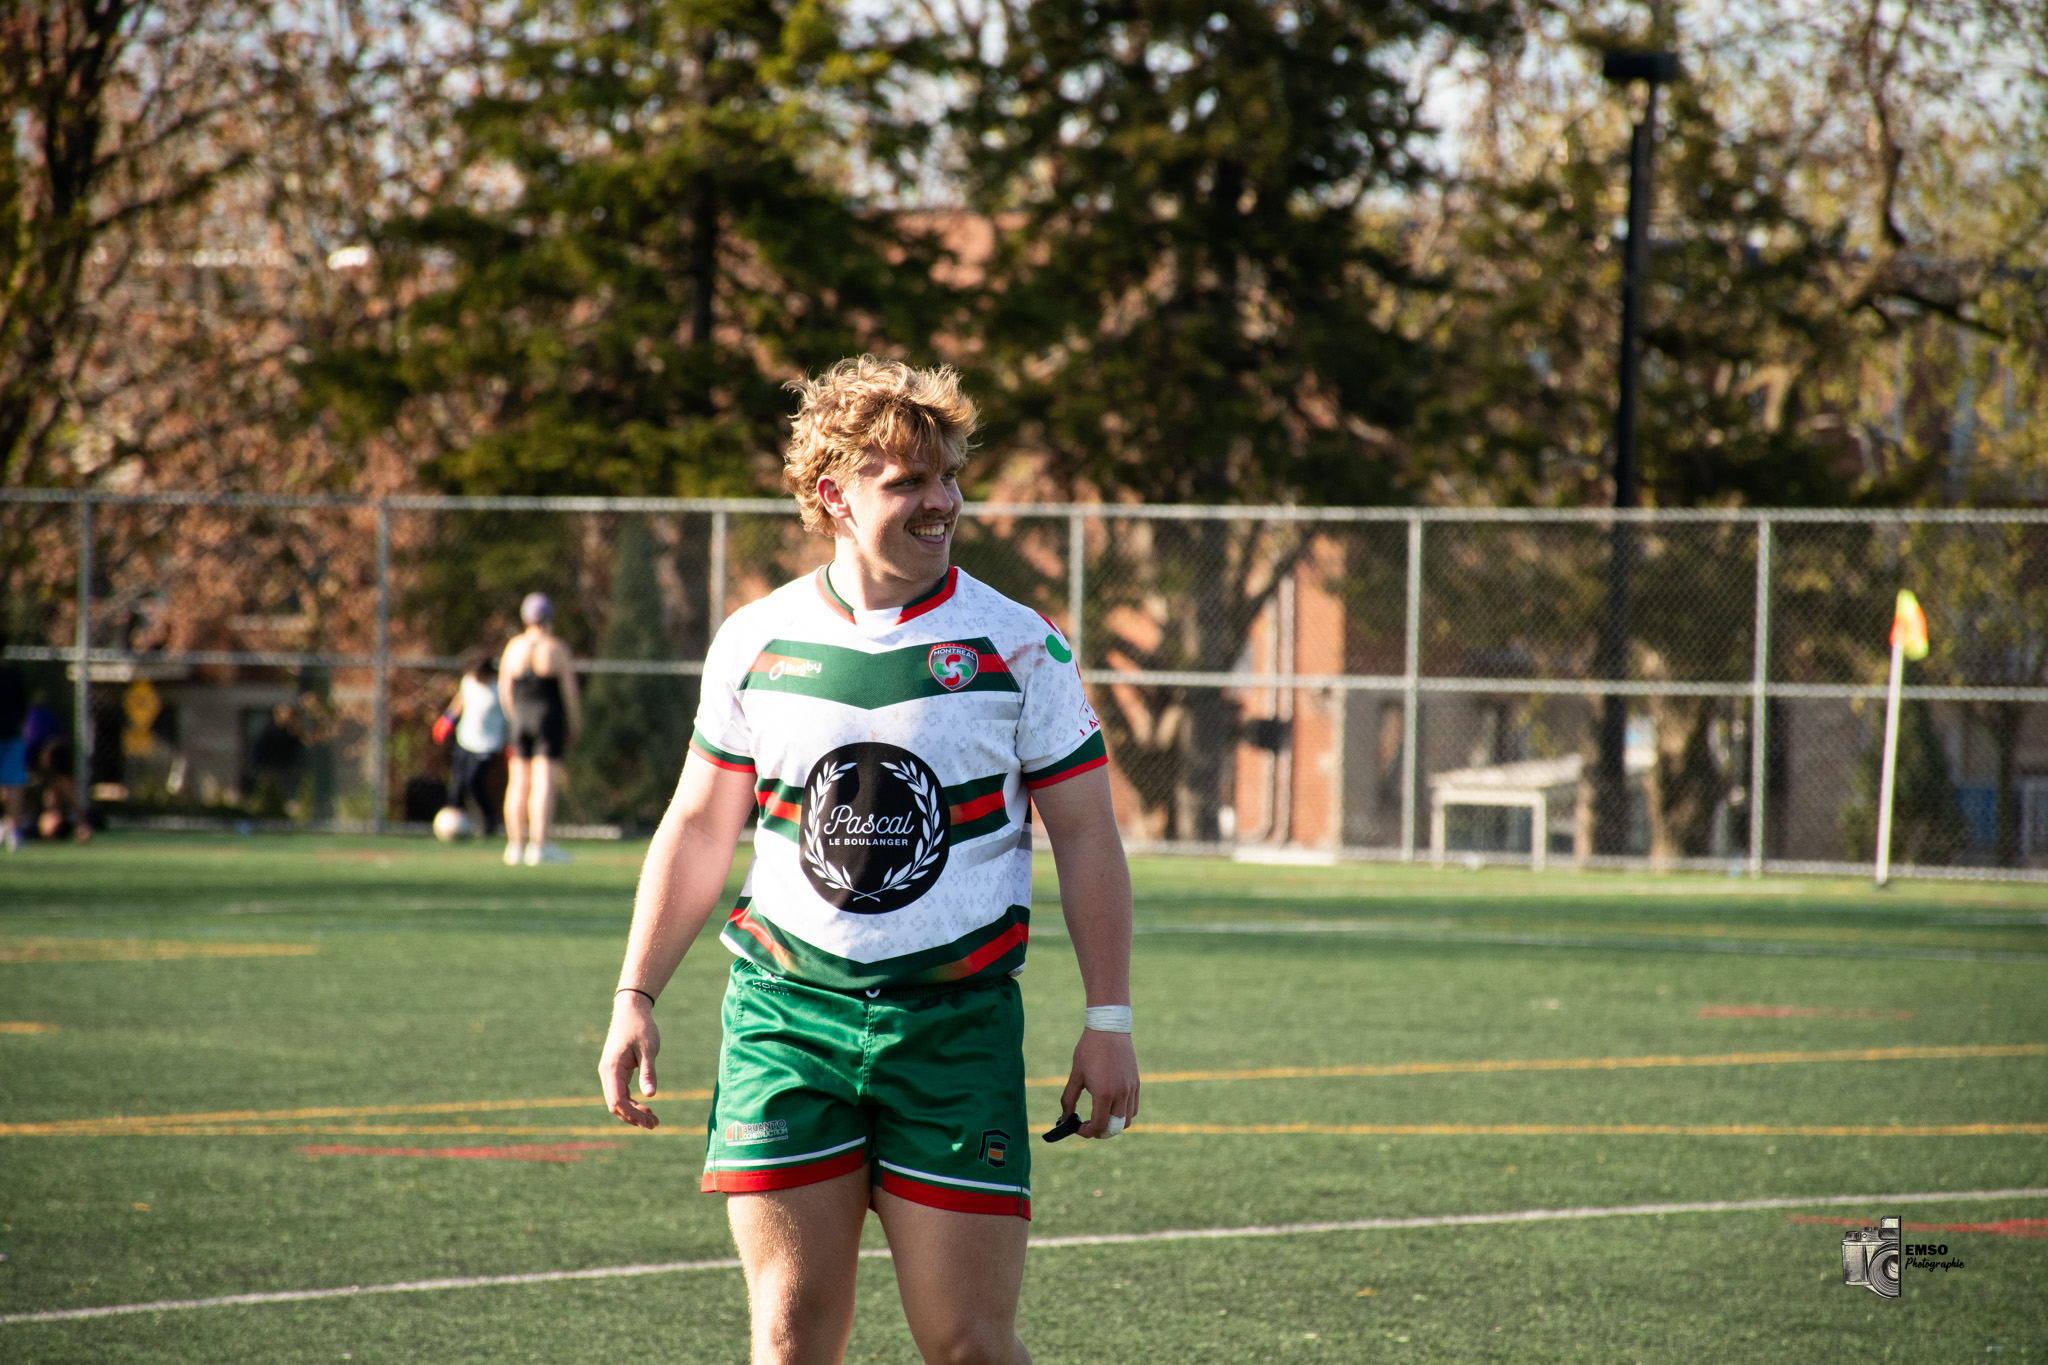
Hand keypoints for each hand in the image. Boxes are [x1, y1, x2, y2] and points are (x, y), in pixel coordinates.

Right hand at [599, 995, 660, 1129]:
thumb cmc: (641, 1027)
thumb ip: (648, 1072)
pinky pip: (621, 1093)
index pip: (617, 1101)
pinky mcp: (616, 1071)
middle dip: (633, 1118)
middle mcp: (607, 1073)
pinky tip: (646, 1106)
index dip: (632, 1115)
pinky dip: (632, 1102)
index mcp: (612, 1068)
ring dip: (633, 1112)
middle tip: (655, 1124)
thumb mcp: (648, 1049)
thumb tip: (650, 1095)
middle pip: (615, 1105)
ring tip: (653, 1120)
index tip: (649, 1122)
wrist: (631, 1009)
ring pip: (617, 1101)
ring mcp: (610, 1072)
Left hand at [1059, 1028, 1138, 1138]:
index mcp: (1104, 1093)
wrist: (1109, 1028)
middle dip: (1101, 1132)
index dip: (1087, 1132)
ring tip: (1101, 1117)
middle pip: (1115, 1128)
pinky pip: (1133, 1107)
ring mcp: (1130, 1089)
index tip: (1078, 1128)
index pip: (1099, 1126)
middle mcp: (1120, 1094)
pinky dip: (1123, 1113)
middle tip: (1089, 1127)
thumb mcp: (1076, 1075)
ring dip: (1114, 1125)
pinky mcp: (1136, 1083)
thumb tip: (1065, 1118)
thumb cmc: (1089, 1050)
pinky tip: (1111, 1106)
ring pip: (1127, 1120)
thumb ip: (1069, 1099)